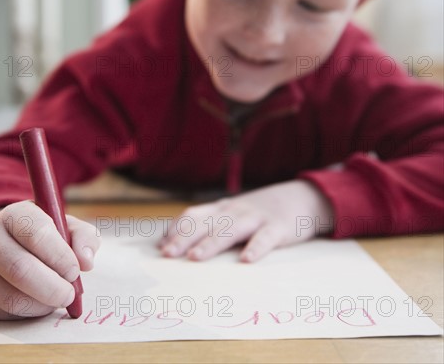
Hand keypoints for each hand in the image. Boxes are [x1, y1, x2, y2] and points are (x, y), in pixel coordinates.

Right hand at [0, 200, 99, 318]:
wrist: (1, 244)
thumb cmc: (41, 236)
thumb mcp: (64, 226)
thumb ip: (83, 237)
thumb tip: (86, 261)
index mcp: (13, 215)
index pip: (36, 234)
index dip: (59, 256)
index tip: (75, 270)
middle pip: (20, 270)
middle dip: (52, 287)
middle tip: (70, 294)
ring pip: (12, 297)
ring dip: (42, 304)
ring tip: (56, 296)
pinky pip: (4, 313)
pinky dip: (28, 313)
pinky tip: (37, 302)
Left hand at [158, 180, 332, 261]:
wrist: (300, 198)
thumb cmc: (258, 213)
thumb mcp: (232, 214)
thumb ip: (208, 226)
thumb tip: (173, 244)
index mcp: (220, 210)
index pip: (192, 216)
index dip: (174, 230)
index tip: (159, 247)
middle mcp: (233, 211)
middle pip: (205, 223)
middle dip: (184, 238)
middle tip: (167, 255)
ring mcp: (255, 217)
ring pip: (230, 229)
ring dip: (211, 243)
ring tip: (195, 257)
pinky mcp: (278, 227)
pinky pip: (265, 238)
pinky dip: (256, 248)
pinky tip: (246, 261)